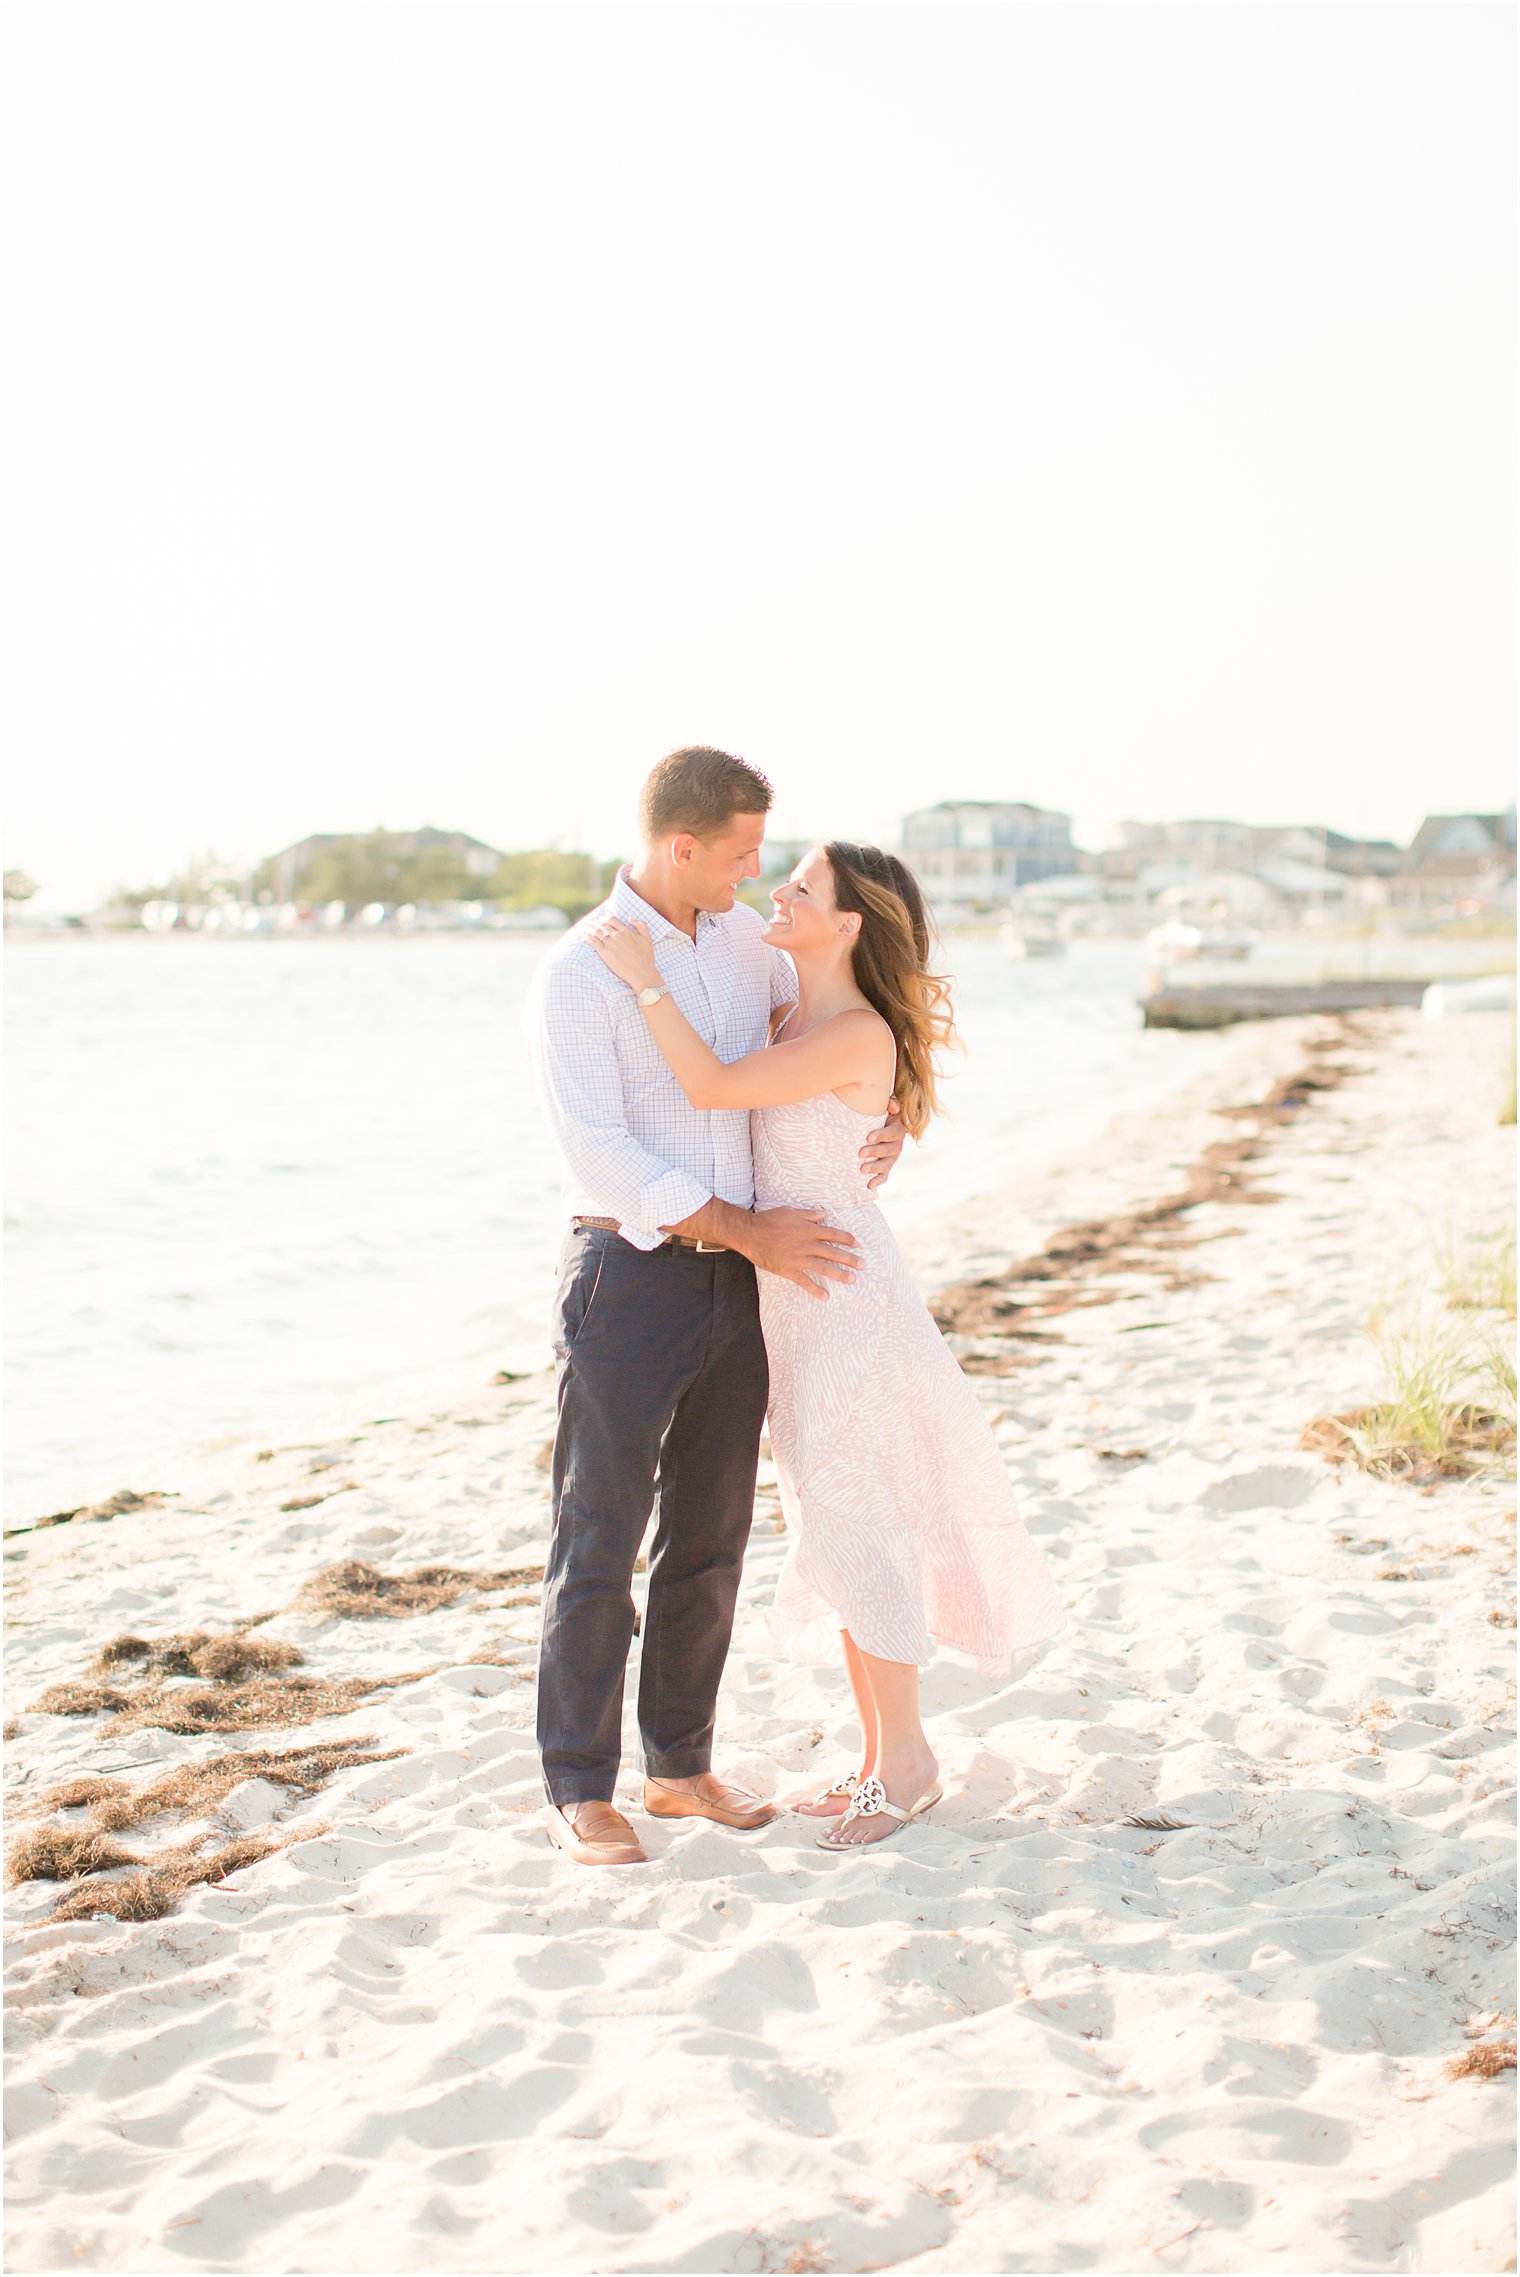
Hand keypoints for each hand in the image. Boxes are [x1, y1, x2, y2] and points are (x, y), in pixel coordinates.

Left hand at [587, 915, 661, 992]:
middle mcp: (618, 936)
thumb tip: (630, 918)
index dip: (604, 918)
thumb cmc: (646, 959)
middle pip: (602, 924)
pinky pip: (593, 942)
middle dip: (595, 922)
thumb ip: (641, 926)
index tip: (601, 919)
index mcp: (627, 931)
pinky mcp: (605, 953)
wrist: (642, 974)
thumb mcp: (648, 939)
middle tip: (590, 922)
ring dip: (589, 928)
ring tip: (585, 927)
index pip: (612, 920)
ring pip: (596, 932)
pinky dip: (587, 937)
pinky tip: (583, 935)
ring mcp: (610, 944)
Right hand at [744, 1205, 861, 1299]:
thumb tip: (824, 1214)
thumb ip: (809, 1214)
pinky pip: (805, 1281)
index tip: (858, 1244)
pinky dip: (815, 1289)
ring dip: (839, 1274)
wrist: (750, 1233)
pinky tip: (825, 1296)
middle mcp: (807, 1244)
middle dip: (850, 1259)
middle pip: (833, 1252)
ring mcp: (799, 1258)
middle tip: (863, 1265)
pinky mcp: (789, 1270)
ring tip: (852, 1279)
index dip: (847, 1239)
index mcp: (809, 1229)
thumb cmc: (770, 1220)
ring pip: (823, 1267)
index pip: (833, 1234)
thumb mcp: (791, 1212)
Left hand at [859, 1098, 906, 1189]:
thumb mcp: (887, 1109)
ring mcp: (892, 1158)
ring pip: (886, 1165)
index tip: (868, 1137)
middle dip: (874, 1152)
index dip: (880, 1135)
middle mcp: (897, 1146)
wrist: (882, 1128)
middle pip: (887, 1150)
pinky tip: (869, 1186)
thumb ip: (891, 1104)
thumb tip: (892, 1105)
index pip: (891, 1133)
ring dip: (875, 1168)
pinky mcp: (887, 1168)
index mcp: (897, 1130)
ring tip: (862, 1170)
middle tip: (860, 1153)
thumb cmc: (881, 1116)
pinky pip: (884, 1176)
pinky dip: (877, 1181)